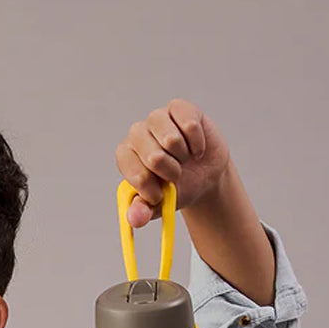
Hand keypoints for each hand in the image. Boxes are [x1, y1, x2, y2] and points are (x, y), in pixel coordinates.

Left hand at [115, 98, 231, 227]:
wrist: (203, 174)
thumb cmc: (176, 187)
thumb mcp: (159, 205)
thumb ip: (144, 211)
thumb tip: (136, 220)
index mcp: (125, 156)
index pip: (136, 174)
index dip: (152, 189)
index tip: (160, 195)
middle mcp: (136, 133)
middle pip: (154, 157)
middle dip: (171, 173)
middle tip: (175, 174)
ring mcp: (157, 117)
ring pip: (171, 140)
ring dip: (184, 157)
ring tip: (183, 158)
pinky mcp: (179, 107)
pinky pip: (190, 125)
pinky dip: (197, 143)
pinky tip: (195, 147)